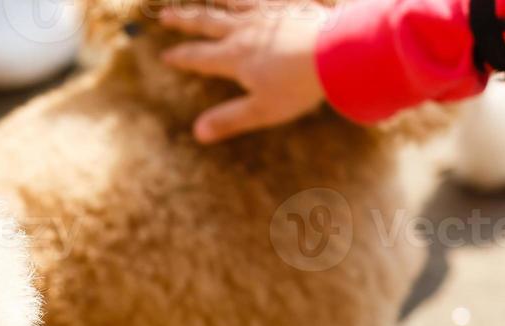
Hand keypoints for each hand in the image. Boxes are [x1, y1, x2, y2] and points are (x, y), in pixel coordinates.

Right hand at [160, 1, 331, 142]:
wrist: (339, 50)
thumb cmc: (300, 85)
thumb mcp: (263, 110)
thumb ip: (229, 119)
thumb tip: (197, 133)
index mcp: (234, 57)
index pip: (199, 57)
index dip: (180, 57)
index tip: (165, 55)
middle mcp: (245, 30)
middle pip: (208, 23)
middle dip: (184, 20)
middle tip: (165, 15)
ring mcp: (268, 13)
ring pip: (235, 2)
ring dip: (218, 0)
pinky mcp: (290, 4)